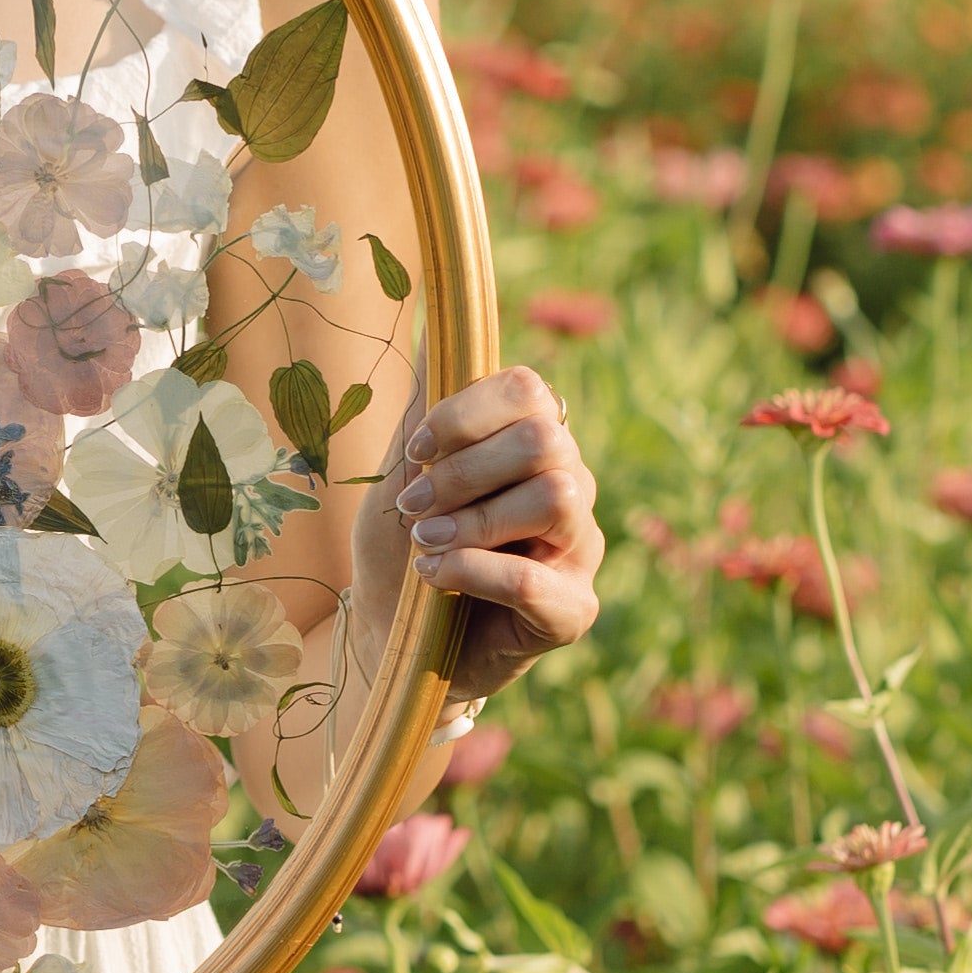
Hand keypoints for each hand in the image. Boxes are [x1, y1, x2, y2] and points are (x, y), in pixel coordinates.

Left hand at [376, 365, 601, 696]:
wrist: (392, 641)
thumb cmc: (402, 552)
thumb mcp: (400, 478)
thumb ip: (423, 413)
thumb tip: (432, 331)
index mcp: (534, 446)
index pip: (529, 391)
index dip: (468, 413)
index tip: (416, 450)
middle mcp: (570, 487)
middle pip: (545, 440)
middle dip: (465, 471)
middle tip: (414, 507)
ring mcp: (580, 549)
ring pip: (556, 496)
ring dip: (475, 520)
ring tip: (425, 543)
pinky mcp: (574, 609)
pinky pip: (537, 578)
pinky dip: (474, 571)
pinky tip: (433, 577)